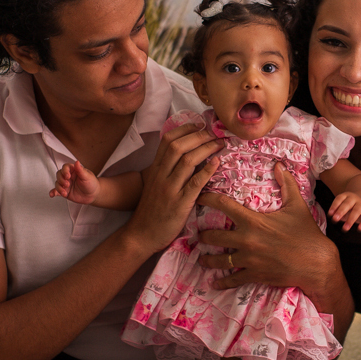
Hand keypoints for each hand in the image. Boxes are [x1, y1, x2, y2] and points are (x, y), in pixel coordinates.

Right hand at [49, 161, 98, 203]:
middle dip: (61, 180)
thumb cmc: (91, 183)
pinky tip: (52, 194)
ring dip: (59, 188)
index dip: (65, 171)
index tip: (67, 176)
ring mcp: (65, 184)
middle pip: (59, 175)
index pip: (65, 167)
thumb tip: (77, 162)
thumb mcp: (87, 176)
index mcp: (73, 170)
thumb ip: (81, 170)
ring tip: (64, 192)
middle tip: (67, 184)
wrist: (93, 195)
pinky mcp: (64, 191)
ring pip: (57, 183)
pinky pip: (56, 191)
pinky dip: (53, 192)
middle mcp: (68, 176)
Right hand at [125, 122, 220, 254]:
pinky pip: (194, 183)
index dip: (185, 129)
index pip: (167, 140)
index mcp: (155, 169)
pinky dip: (207, 170)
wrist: (141, 234)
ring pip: (187, 160)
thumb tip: (188, 155)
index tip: (200, 125)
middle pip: (178, 146)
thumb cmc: (152, 210)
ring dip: (206, 148)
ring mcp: (169, 189)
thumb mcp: (155, 184)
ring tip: (219, 144)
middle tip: (214, 133)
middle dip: (198, 135)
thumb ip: (168, 170)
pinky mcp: (179, 204)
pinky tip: (217, 163)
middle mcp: (160, 175)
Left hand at [196, 162, 334, 292]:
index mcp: (254, 221)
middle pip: (215, 236)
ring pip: (220, 260)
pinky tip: (215, 283)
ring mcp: (249, 259)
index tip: (198, 197)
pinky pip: (233, 279)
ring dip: (207, 260)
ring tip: (201, 259)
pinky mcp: (254, 275)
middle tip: (197, 235)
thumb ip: (286, 185)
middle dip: (203, 235)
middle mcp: (247, 240)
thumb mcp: (297, 206)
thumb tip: (279, 165)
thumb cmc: (306, 233)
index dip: (208, 199)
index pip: (224, 206)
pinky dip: (222, 282)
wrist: (316, 263)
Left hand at [328, 192, 360, 230]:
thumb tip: (333, 219)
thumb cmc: (350, 207)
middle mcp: (354, 198)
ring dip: (350, 220)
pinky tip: (359, 229)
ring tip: (345, 229)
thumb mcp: (343, 207)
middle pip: (347, 204)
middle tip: (335, 219)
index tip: (329, 214)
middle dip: (341, 212)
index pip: (339, 199)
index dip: (334, 206)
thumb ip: (338, 213)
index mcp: (345, 196)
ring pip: (357, 211)